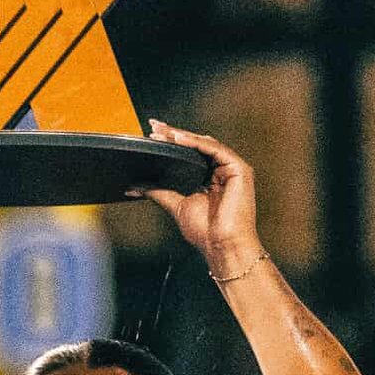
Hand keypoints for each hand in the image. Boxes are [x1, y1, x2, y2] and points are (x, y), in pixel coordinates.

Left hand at [143, 120, 262, 279]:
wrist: (222, 247)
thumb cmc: (206, 232)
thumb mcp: (176, 205)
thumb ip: (158, 192)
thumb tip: (134, 186)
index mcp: (211, 178)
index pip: (190, 154)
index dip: (172, 143)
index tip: (151, 135)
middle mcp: (223, 171)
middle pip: (197, 145)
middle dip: (174, 135)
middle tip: (153, 127)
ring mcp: (232, 169)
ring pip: (205, 144)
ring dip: (183, 136)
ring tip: (163, 133)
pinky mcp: (239, 169)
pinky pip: (215, 149)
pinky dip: (195, 142)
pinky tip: (178, 139)